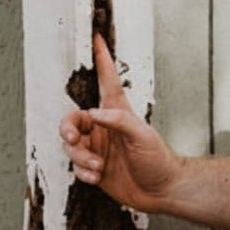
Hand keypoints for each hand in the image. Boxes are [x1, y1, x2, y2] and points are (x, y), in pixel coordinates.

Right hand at [58, 35, 181, 211]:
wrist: (162, 191)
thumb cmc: (159, 159)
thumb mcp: (143, 136)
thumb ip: (119, 121)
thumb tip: (94, 113)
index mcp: (117, 113)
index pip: (106, 81)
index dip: (101, 60)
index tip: (97, 38)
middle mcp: (104, 128)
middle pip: (72, 120)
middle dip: (67, 129)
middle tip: (73, 138)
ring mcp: (97, 148)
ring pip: (71, 146)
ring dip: (80, 158)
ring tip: (98, 167)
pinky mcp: (94, 168)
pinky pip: (76, 167)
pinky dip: (83, 172)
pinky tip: (97, 177)